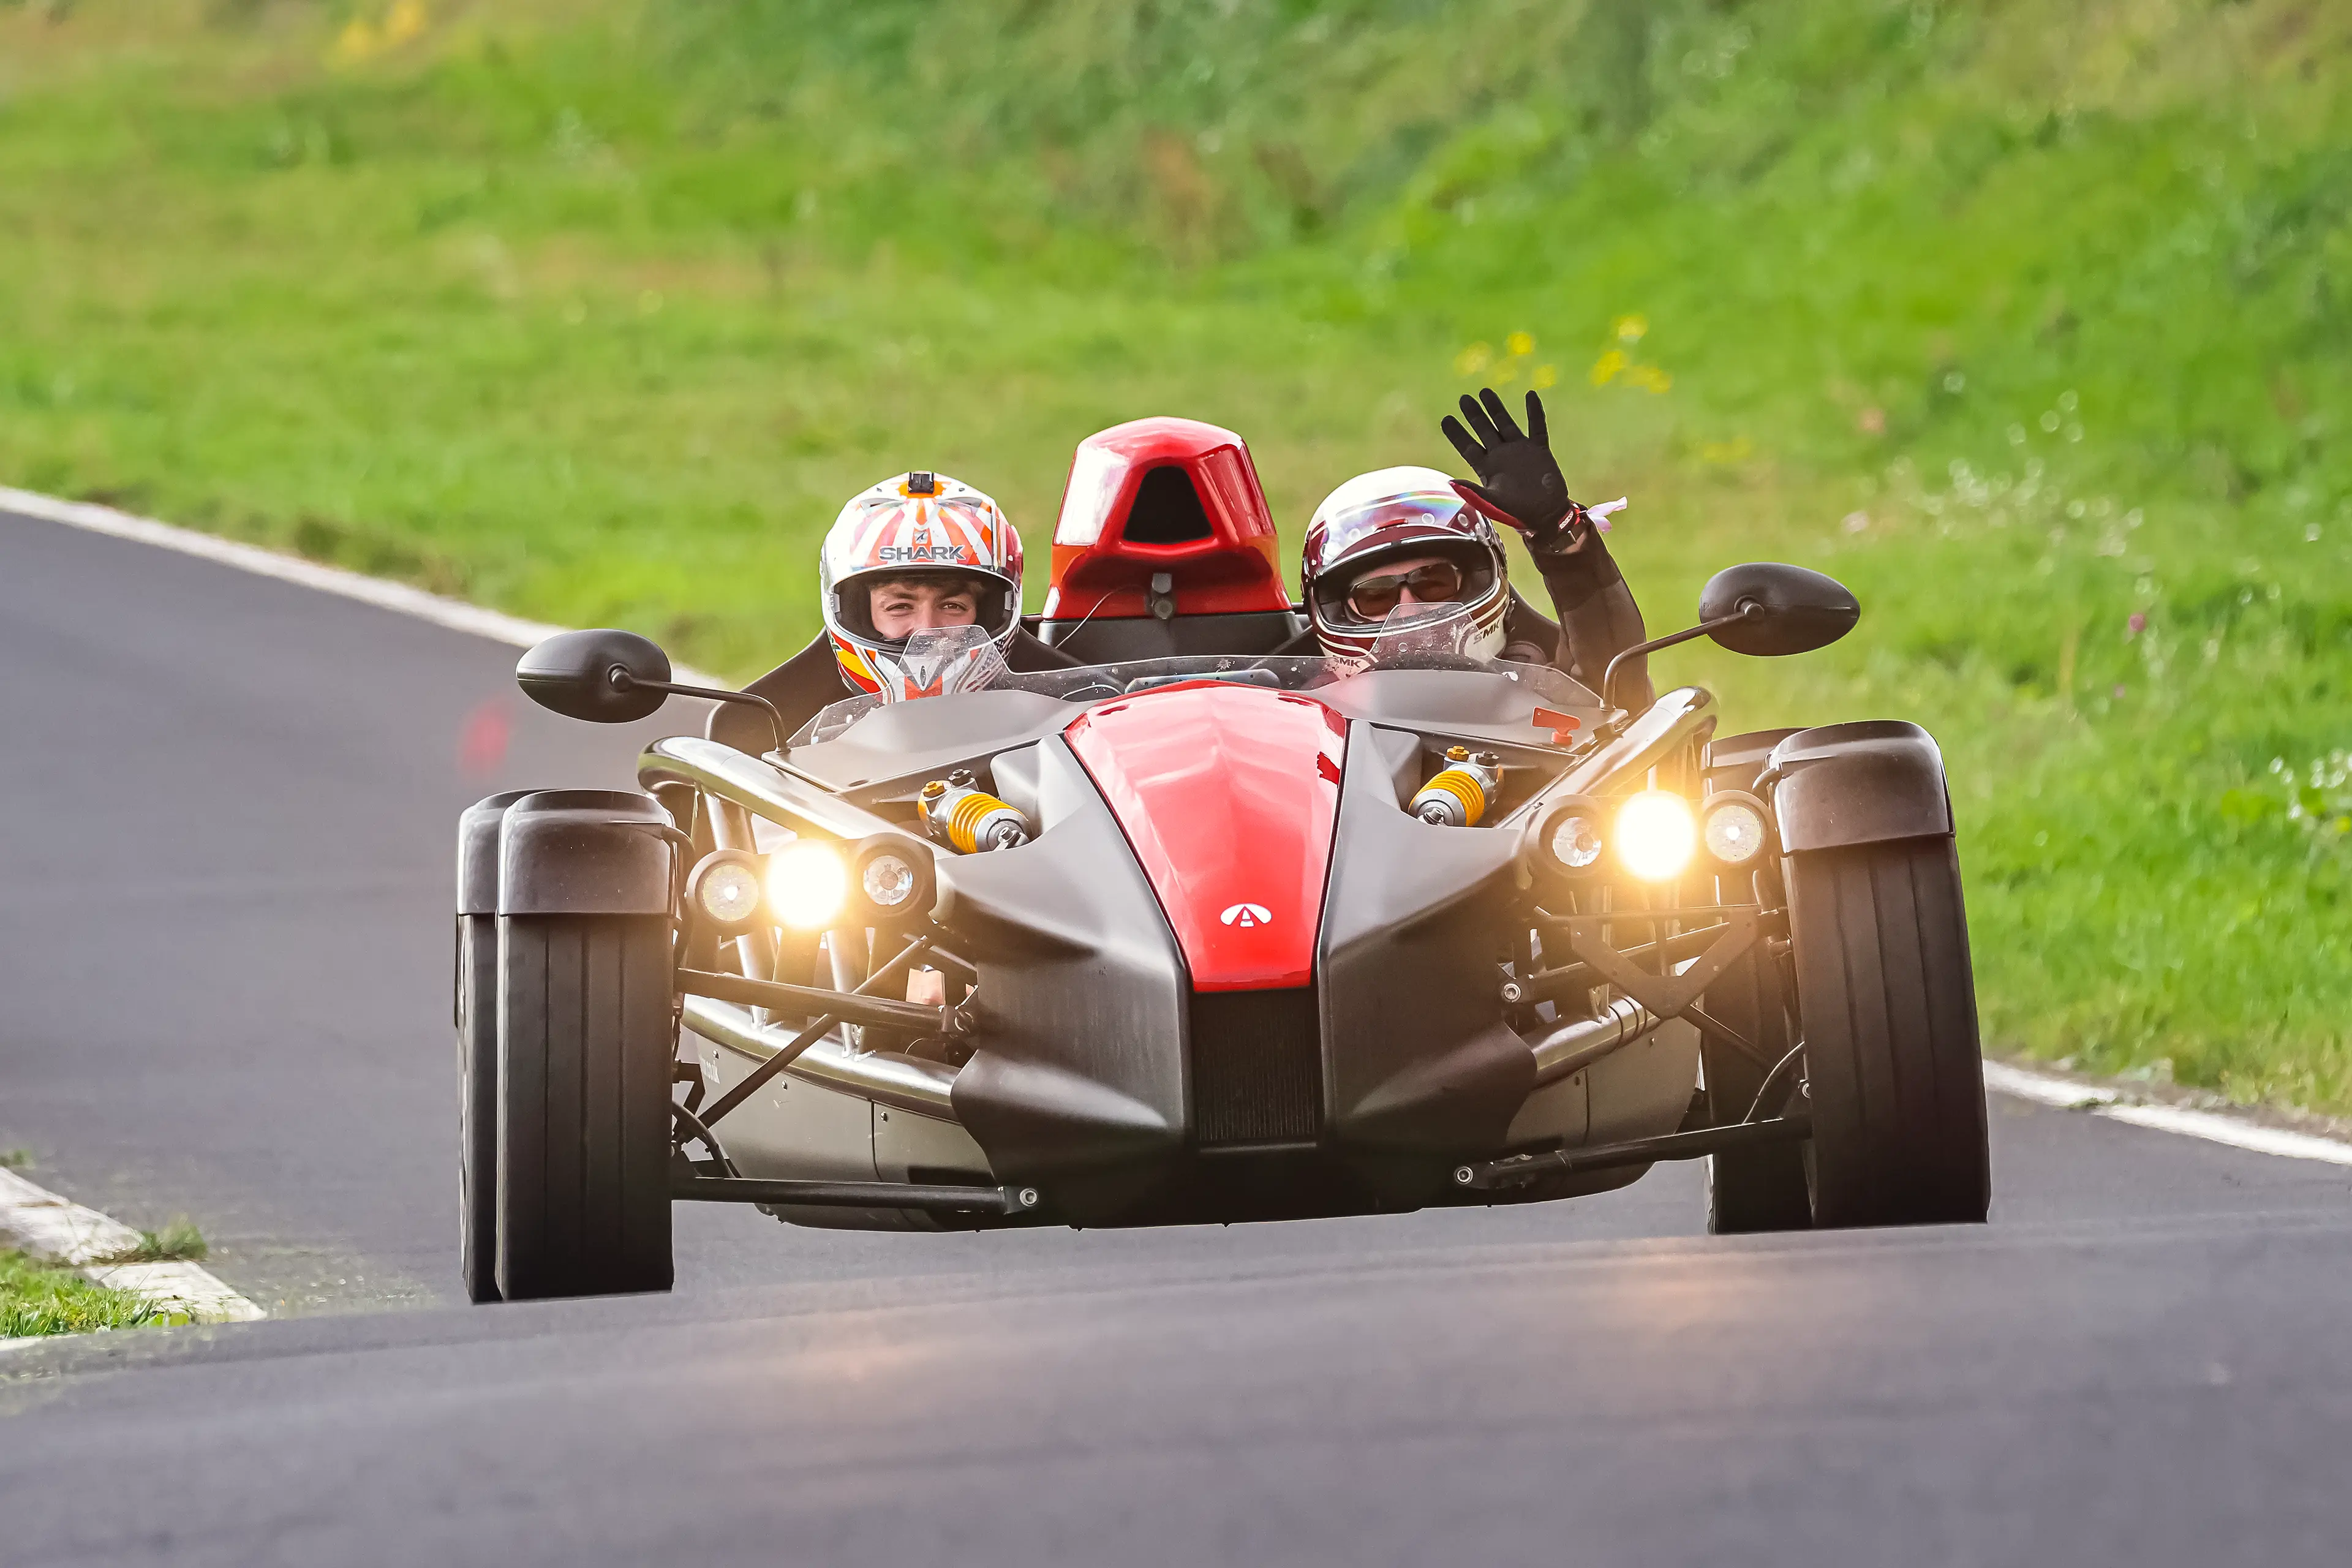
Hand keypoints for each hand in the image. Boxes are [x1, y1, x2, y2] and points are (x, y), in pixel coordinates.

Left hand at [1442, 387, 1572, 539]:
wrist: (1546, 515)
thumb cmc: (1517, 512)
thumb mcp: (1492, 503)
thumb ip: (1473, 492)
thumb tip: (1451, 483)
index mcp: (1487, 468)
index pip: (1468, 447)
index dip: (1457, 434)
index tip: (1445, 419)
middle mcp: (1501, 455)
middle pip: (1484, 430)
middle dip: (1474, 415)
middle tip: (1463, 399)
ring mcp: (1520, 450)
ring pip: (1505, 424)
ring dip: (1496, 409)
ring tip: (1485, 392)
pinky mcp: (1539, 449)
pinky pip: (1537, 427)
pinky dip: (1534, 412)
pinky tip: (1530, 395)